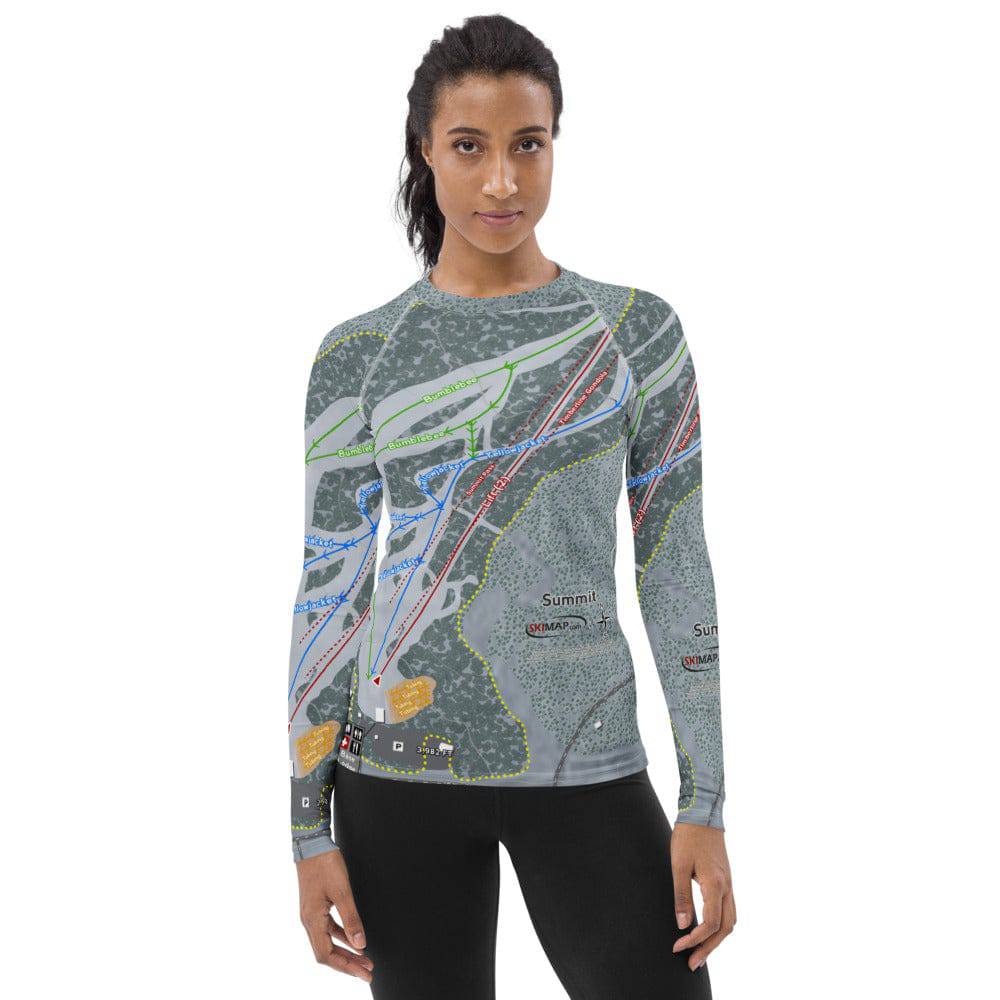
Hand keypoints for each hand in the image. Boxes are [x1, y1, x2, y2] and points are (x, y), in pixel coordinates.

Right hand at [296, 848, 373, 983]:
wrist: (312, 844)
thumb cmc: (325, 864)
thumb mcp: (342, 891)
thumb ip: (351, 919)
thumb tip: (360, 944)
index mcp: (312, 920)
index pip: (327, 955)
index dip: (346, 966)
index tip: (363, 972)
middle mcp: (309, 921)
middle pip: (326, 953)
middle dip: (348, 964)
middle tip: (367, 971)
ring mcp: (311, 914)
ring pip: (328, 942)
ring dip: (346, 952)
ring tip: (364, 959)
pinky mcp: (316, 907)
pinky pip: (329, 929)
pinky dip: (342, 937)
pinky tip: (354, 940)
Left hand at [670, 822, 735, 970]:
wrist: (702, 814)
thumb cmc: (688, 837)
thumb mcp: (678, 865)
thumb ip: (681, 896)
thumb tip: (682, 925)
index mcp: (715, 885)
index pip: (710, 924)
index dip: (695, 940)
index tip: (677, 947)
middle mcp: (727, 887)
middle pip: (725, 928)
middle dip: (709, 948)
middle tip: (693, 963)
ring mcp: (729, 884)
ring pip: (730, 921)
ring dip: (716, 940)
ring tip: (700, 952)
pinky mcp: (725, 880)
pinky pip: (728, 910)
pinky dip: (719, 926)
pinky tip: (706, 930)